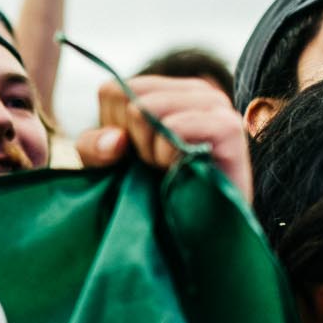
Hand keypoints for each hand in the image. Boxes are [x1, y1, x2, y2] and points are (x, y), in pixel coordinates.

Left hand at [75, 76, 250, 200]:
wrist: (201, 233)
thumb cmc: (155, 193)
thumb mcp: (109, 167)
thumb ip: (94, 147)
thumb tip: (115, 140)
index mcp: (167, 90)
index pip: (114, 90)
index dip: (113, 129)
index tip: (137, 155)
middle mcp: (194, 90)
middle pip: (131, 96)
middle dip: (133, 140)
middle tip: (157, 165)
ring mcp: (215, 103)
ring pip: (149, 108)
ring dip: (151, 151)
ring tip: (172, 168)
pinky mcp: (228, 126)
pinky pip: (177, 126)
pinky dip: (169, 155)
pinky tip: (185, 169)